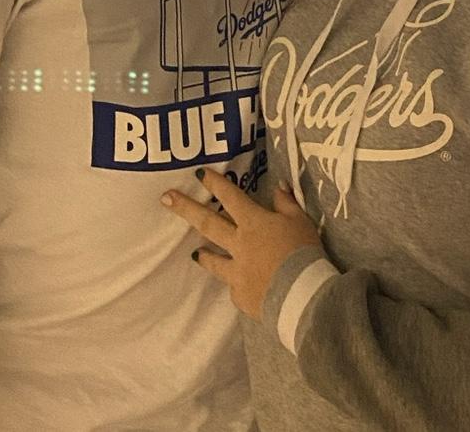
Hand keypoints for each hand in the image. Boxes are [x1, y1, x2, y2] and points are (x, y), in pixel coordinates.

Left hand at [162, 168, 322, 320]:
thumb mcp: (301, 222)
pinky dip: (238, 285)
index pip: (231, 197)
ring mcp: (236, 272)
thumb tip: (279, 185)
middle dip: (186, 209)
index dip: (215, 183)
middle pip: (208, 224)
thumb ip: (286, 204)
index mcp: (253, 223)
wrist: (303, 296)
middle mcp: (239, 245)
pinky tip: (242, 288)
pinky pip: (235, 288)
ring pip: (214, 260)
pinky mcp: (240, 296)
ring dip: (203, 255)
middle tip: (165, 198)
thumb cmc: (304, 253)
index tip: (199, 174)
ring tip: (194, 254)